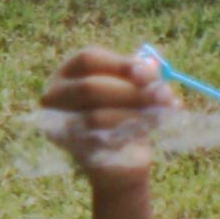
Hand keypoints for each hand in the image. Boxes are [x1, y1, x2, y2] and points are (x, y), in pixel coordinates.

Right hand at [38, 46, 169, 186]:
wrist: (121, 159)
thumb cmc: (126, 114)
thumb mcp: (132, 89)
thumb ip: (140, 78)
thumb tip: (153, 72)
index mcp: (69, 72)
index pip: (89, 59)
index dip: (121, 64)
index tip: (150, 74)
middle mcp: (55, 95)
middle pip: (90, 88)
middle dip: (131, 92)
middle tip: (164, 96)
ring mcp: (59, 124)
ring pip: (96, 117)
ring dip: (134, 115)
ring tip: (161, 115)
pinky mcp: (71, 150)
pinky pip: (100, 142)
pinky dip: (128, 136)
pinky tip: (146, 133)